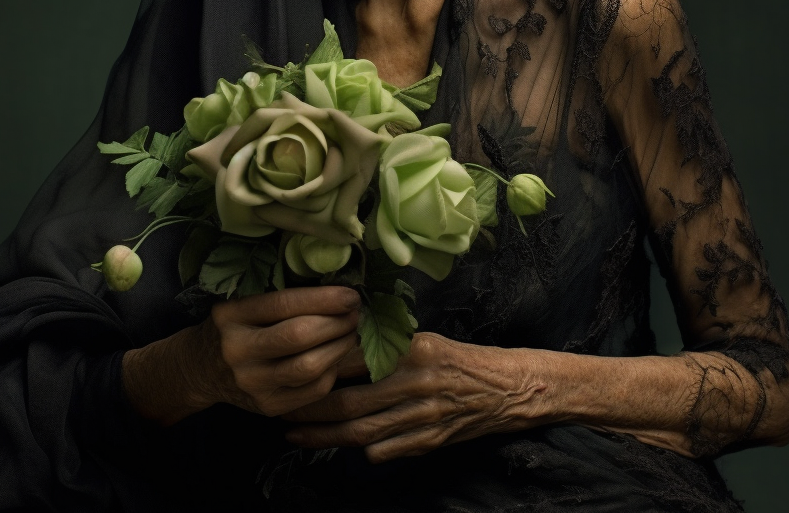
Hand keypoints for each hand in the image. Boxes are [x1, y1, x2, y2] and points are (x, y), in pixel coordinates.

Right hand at [122, 286, 360, 424]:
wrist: (199, 369)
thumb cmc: (231, 326)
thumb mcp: (241, 301)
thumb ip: (279, 294)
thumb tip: (336, 287)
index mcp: (231, 315)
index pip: (284, 304)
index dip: (324, 299)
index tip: (350, 294)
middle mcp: (238, 350)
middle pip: (300, 336)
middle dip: (337, 322)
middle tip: (355, 312)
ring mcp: (252, 384)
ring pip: (310, 367)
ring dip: (340, 346)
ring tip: (351, 332)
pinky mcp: (267, 408)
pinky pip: (312, 391)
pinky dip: (332, 371)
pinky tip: (335, 356)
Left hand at [282, 332, 551, 461]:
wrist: (507, 388)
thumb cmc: (457, 359)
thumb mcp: (423, 340)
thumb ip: (386, 344)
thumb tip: (339, 340)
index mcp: (413, 349)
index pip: (356, 359)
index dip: (321, 367)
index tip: (293, 369)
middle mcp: (417, 382)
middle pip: (351, 402)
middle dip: (312, 409)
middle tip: (281, 411)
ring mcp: (424, 415)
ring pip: (362, 431)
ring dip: (325, 436)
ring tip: (295, 434)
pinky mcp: (430, 440)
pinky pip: (387, 449)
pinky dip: (360, 449)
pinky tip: (336, 447)